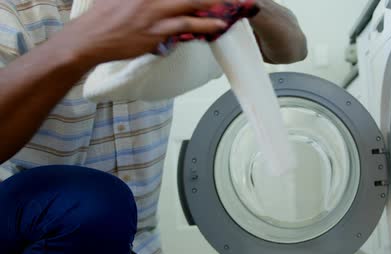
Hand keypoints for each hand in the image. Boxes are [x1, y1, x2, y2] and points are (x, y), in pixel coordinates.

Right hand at [59, 0, 234, 64]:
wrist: (89, 39)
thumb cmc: (103, 17)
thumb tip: (156, 2)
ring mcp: (154, 12)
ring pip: (190, 3)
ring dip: (211, 3)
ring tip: (227, 4)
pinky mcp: (157, 31)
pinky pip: (186, 26)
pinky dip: (204, 24)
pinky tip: (217, 25)